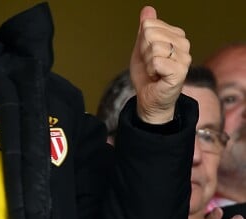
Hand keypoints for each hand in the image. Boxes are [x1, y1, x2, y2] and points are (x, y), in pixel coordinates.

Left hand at [130, 6, 190, 123]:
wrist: (149, 101)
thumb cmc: (147, 77)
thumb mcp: (141, 51)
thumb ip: (144, 31)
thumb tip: (147, 10)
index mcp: (176, 36)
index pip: (149, 25)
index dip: (141, 44)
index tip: (147, 57)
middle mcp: (184, 44)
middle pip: (150, 34)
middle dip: (143, 53)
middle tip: (150, 66)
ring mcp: (185, 57)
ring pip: (153, 47)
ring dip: (147, 63)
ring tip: (154, 72)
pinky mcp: (180, 70)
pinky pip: (156, 61)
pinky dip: (151, 71)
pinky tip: (157, 77)